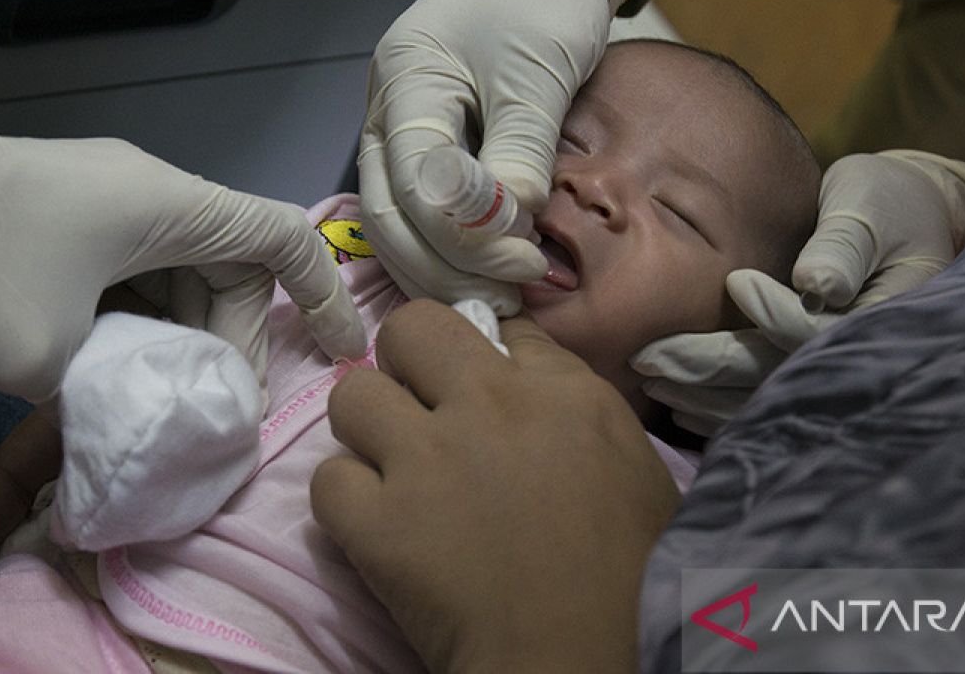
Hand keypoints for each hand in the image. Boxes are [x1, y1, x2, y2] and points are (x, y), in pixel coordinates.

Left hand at [0, 118, 365, 402]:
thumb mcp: (48, 355)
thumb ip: (117, 389)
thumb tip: (138, 412)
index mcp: (168, 206)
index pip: (279, 237)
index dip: (321, 294)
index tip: (337, 352)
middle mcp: (150, 195)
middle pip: (230, 268)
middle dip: (232, 343)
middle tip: (209, 410)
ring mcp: (105, 203)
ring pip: (179, 276)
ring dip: (181, 338)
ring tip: (156, 399)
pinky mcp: (67, 219)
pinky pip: (132, 274)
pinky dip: (139, 323)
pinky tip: (113, 369)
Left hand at [312, 300, 679, 672]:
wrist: (578, 658)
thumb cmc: (631, 574)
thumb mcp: (636, 467)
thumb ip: (581, 408)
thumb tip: (537, 380)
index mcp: (559, 391)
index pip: (501, 325)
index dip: (484, 351)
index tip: (481, 380)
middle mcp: (485, 406)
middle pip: (411, 328)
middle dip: (407, 357)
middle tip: (419, 402)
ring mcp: (424, 461)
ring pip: (352, 394)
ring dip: (368, 427)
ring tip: (389, 463)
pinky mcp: (377, 524)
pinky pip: (327, 480)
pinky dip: (347, 501)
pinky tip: (376, 523)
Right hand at [357, 0, 651, 313]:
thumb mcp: (538, 71)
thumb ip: (519, 148)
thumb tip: (508, 227)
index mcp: (405, 79)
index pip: (413, 182)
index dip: (464, 235)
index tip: (524, 260)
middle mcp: (388, 109)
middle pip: (389, 214)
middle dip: (446, 267)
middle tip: (510, 296)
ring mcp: (402, 128)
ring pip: (399, 221)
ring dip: (445, 267)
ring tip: (504, 295)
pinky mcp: (428, 144)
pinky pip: (423, 210)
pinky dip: (452, 247)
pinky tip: (491, 270)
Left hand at [632, 151, 964, 431]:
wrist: (902, 220)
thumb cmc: (884, 204)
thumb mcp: (868, 209)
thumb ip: (844, 246)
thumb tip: (817, 284)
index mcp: (881, 315)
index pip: (820, 329)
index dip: (779, 313)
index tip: (738, 283)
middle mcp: (856, 356)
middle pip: (780, 372)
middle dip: (713, 367)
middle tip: (652, 359)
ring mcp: (832, 374)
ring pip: (766, 397)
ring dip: (706, 397)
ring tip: (653, 382)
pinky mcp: (809, 379)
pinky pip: (765, 404)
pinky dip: (720, 411)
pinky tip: (680, 408)